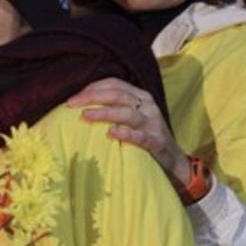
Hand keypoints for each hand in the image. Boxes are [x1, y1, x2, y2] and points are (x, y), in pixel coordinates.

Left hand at [68, 77, 190, 186]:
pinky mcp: (157, 142)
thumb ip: (114, 108)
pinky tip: (110, 133)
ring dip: (104, 113)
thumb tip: (81, 105)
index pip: (115, 84)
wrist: (173, 161)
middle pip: (118, 95)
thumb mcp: (131, 117)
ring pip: (127, 113)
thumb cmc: (145, 136)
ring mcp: (154, 123)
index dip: (93, 87)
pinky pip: (140, 137)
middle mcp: (148, 106)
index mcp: (140, 96)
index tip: (74, 97)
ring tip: (85, 115)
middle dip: (93, 97)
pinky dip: (125, 134)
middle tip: (72, 104)